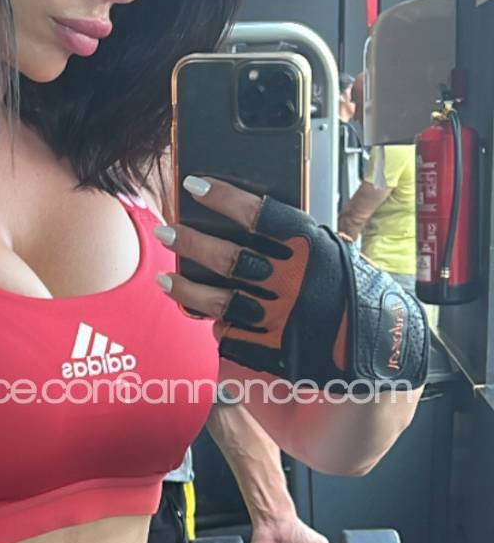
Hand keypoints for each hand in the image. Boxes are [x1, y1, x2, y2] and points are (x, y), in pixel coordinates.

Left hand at [157, 177, 428, 390]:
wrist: (378, 361)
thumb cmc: (360, 302)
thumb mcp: (350, 257)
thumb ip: (340, 223)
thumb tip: (372, 181)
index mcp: (314, 251)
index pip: (262, 215)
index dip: (225, 197)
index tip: (195, 185)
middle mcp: (294, 283)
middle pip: (230, 258)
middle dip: (192, 243)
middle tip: (166, 232)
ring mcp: (281, 319)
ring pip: (222, 300)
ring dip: (188, 288)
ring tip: (165, 279)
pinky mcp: (272, 350)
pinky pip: (232, 335)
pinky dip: (216, 324)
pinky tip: (200, 315)